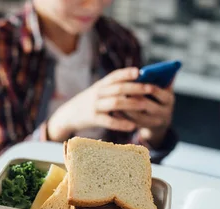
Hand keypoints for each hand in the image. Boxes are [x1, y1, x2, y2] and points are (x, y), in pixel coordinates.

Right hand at [47, 68, 173, 142]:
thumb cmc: (89, 102)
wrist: (68, 114)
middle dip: (135, 88)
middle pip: (118, 88)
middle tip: (150, 88)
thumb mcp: (98, 91)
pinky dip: (121, 123)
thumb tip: (137, 82)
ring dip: (131, 104)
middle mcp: (97, 93)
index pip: (114, 76)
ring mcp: (94, 106)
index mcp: (100, 85)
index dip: (126, 73)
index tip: (140, 71)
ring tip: (145, 105)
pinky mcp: (93, 119)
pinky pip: (109, 121)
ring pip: (115, 103)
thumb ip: (113, 87)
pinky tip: (132, 126)